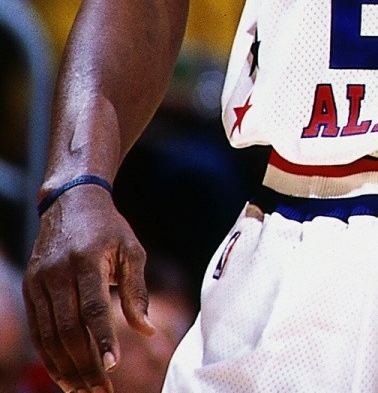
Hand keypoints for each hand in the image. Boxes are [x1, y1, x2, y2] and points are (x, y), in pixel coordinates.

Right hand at [25, 185, 153, 392]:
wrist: (69, 203)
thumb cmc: (109, 229)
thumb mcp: (131, 251)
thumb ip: (137, 291)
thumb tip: (147, 329)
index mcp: (86, 262)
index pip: (93, 308)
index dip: (102, 339)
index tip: (112, 366)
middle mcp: (57, 274)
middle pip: (68, 329)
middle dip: (84, 364)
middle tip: (101, 390)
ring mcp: (39, 283)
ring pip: (48, 335)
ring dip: (65, 367)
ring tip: (83, 391)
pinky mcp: (30, 289)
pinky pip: (38, 330)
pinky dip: (49, 355)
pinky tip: (63, 374)